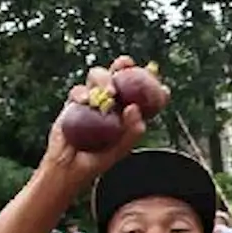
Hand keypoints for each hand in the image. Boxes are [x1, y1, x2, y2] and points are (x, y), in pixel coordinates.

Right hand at [42, 56, 168, 186]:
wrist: (68, 168)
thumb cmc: (96, 161)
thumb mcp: (119, 150)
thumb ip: (131, 132)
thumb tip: (134, 107)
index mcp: (127, 112)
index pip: (143, 94)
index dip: (153, 87)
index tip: (163, 88)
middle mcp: (111, 102)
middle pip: (119, 76)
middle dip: (124, 65)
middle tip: (128, 64)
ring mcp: (92, 100)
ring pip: (98, 76)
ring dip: (104, 79)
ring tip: (110, 93)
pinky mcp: (73, 104)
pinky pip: (78, 91)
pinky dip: (82, 93)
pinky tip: (87, 101)